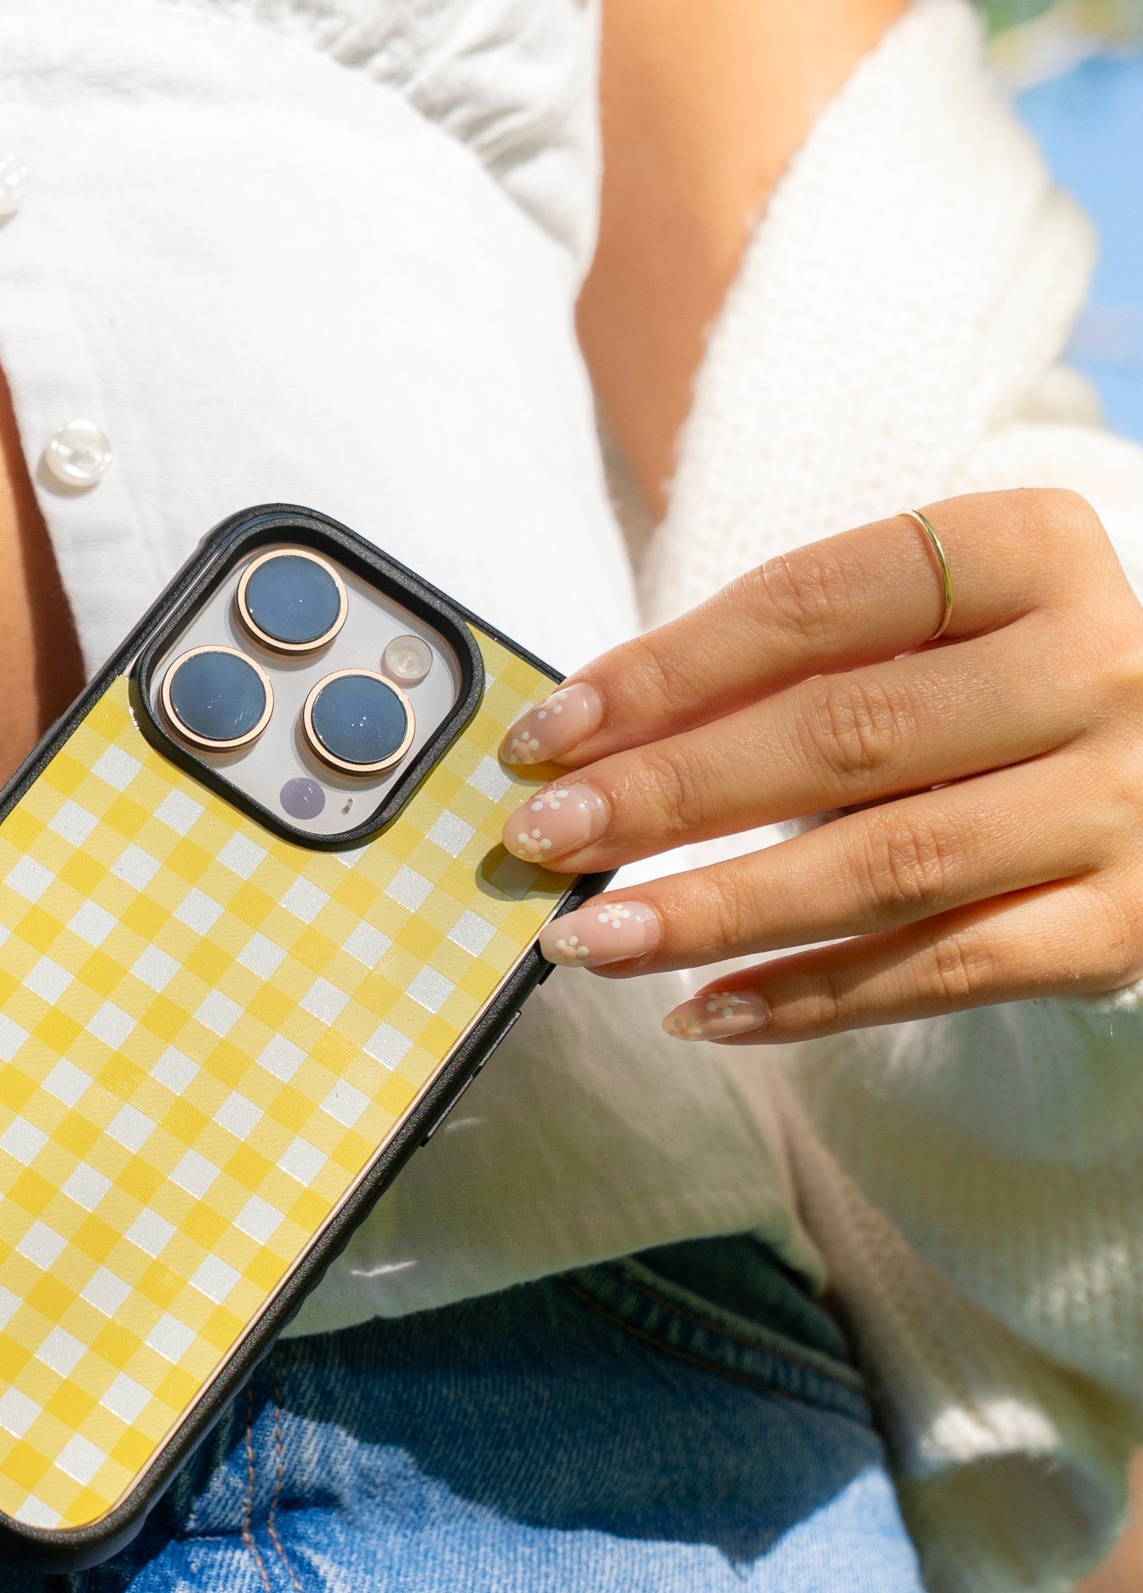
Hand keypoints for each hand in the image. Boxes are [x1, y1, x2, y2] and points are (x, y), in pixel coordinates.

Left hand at [498, 490, 1142, 1040]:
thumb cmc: (975, 686)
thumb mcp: (895, 635)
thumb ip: (764, 669)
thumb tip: (579, 749)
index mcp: (1030, 551)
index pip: (812, 604)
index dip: (664, 673)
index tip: (546, 736)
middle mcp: (1097, 666)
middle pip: (843, 736)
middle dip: (667, 795)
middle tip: (539, 840)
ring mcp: (1119, 802)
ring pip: (884, 866)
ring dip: (713, 911)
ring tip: (586, 939)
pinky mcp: (1120, 924)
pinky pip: (941, 972)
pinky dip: (806, 999)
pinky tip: (699, 1009)